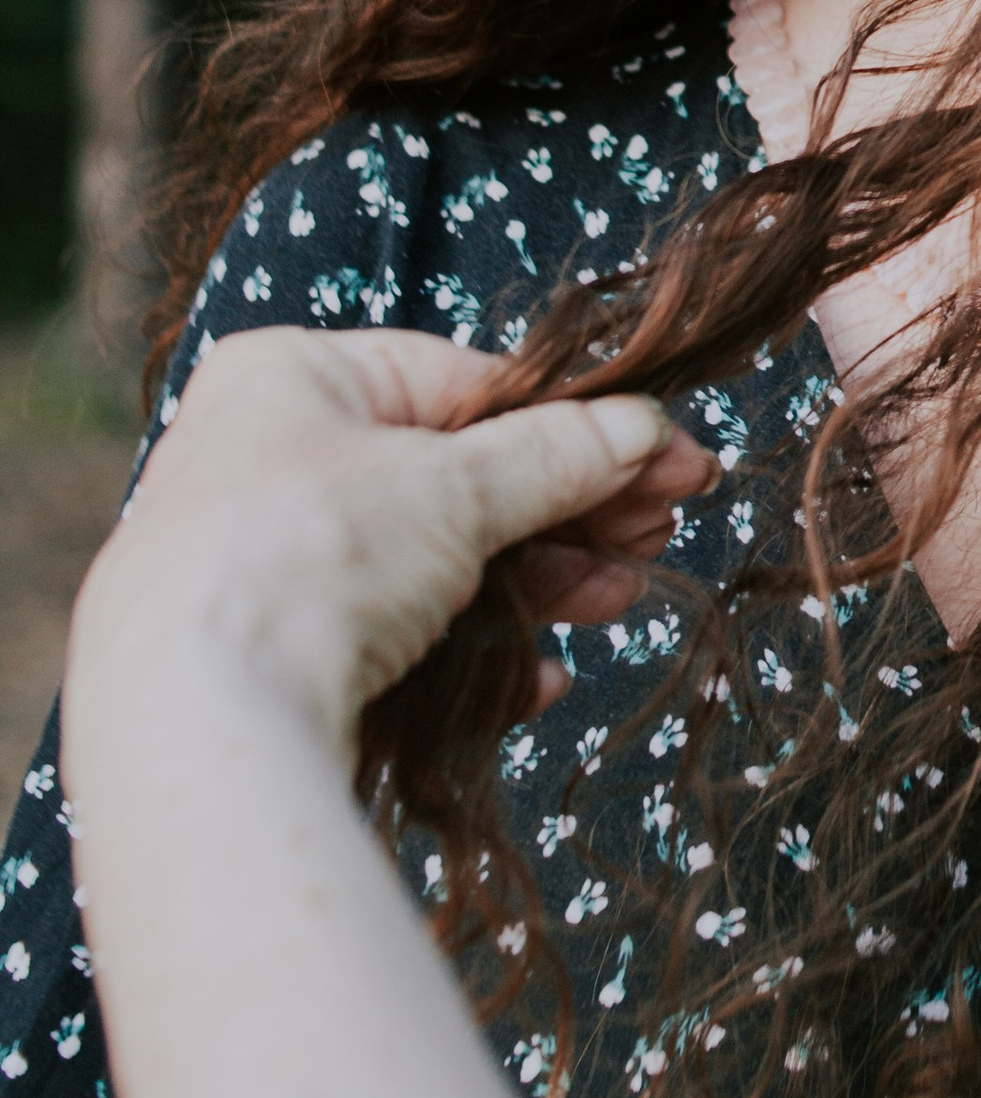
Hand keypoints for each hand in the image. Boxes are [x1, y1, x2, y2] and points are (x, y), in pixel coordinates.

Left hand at [68, 330, 713, 766]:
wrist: (198, 720)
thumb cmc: (312, 557)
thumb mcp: (457, 487)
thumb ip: (558, 455)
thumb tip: (644, 430)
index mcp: (293, 377)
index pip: (462, 382)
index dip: (573, 422)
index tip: (665, 458)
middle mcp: (266, 459)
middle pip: (453, 475)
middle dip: (566, 509)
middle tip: (656, 533)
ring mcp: (263, 561)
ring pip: (430, 561)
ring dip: (535, 581)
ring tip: (616, 600)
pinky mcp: (269, 656)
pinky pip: (389, 638)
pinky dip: (469, 653)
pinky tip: (536, 681)